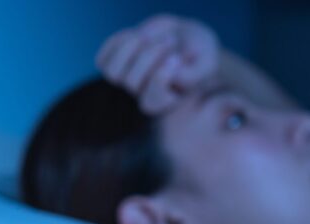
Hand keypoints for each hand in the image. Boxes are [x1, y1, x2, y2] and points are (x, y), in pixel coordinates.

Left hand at [95, 14, 221, 114]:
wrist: (185, 37)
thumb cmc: (199, 52)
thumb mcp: (207, 62)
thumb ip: (193, 75)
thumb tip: (172, 76)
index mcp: (167, 101)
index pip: (152, 102)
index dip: (159, 78)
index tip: (176, 58)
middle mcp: (144, 95)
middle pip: (131, 84)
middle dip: (149, 56)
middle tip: (170, 41)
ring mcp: (128, 79)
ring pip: (111, 74)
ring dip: (128, 49)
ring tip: (146, 37)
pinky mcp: (114, 64)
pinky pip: (102, 59)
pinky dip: (117, 42)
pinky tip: (136, 35)